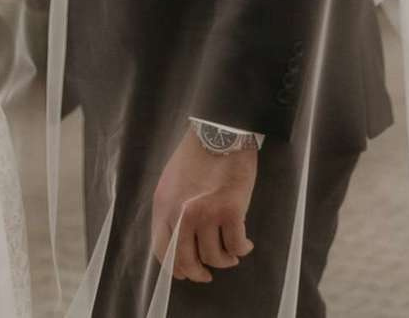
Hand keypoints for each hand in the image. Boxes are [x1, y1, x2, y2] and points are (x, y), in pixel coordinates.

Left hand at [149, 131, 257, 283]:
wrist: (221, 134)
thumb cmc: (197, 155)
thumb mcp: (172, 183)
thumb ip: (172, 210)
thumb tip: (180, 239)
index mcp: (164, 207)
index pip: (163, 250)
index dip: (176, 268)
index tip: (187, 272)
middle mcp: (182, 214)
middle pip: (187, 261)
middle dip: (199, 273)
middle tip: (208, 274)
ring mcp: (207, 214)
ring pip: (215, 257)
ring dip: (225, 261)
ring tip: (231, 255)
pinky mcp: (231, 211)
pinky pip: (236, 245)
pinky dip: (242, 249)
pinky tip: (245, 245)